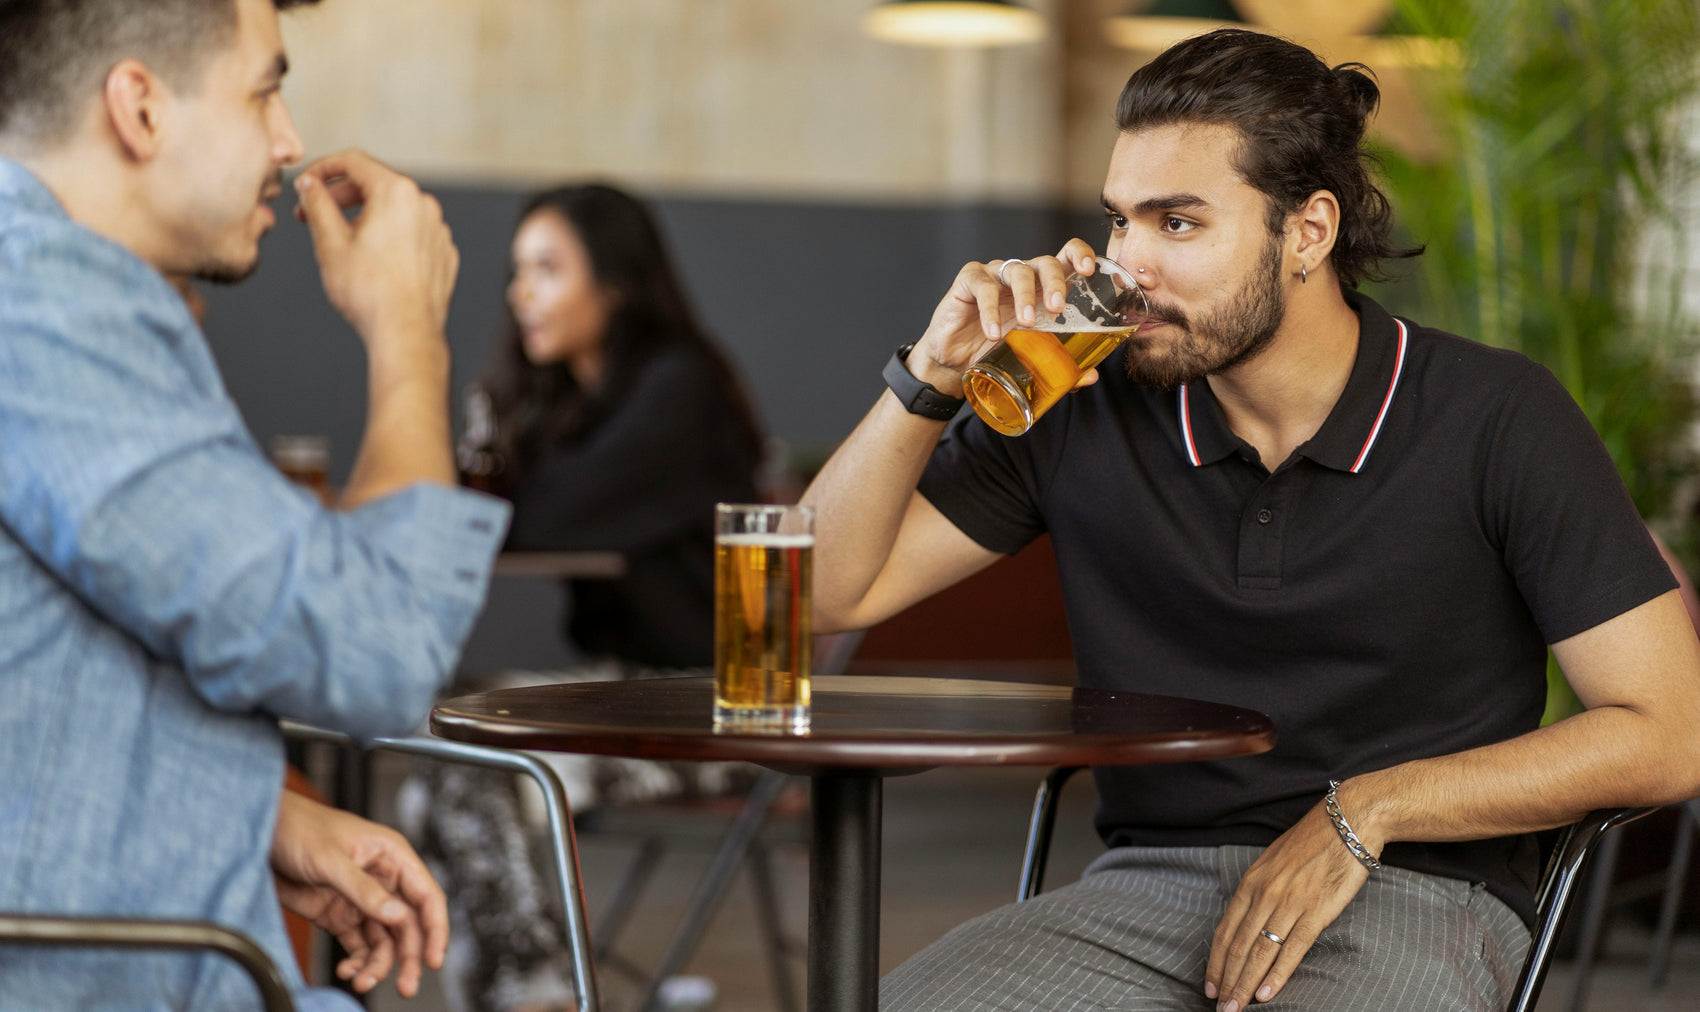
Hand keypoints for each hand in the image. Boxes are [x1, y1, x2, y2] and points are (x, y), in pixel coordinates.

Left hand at [272, 789, 448, 996]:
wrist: (256, 835)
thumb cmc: (297, 828)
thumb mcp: (330, 858)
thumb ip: (363, 889)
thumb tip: (397, 916)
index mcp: (391, 856)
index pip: (426, 896)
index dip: (435, 928)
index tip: (434, 959)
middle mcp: (382, 879)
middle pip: (407, 925)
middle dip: (408, 957)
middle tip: (407, 987)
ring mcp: (360, 899)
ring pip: (383, 940)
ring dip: (378, 964)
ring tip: (362, 981)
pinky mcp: (338, 915)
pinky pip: (357, 945)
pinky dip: (356, 961)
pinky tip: (346, 970)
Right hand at [293, 149, 459, 343]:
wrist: (406, 333)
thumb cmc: (369, 292)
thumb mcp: (330, 243)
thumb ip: (317, 204)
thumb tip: (309, 185)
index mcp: (396, 193)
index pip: (353, 162)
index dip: (322, 168)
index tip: (306, 183)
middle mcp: (424, 205)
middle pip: (375, 184)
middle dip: (340, 196)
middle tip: (312, 213)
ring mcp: (438, 230)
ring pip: (395, 210)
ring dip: (364, 216)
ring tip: (340, 238)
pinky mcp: (443, 253)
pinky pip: (412, 233)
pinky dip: (389, 236)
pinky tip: (371, 258)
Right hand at [911, 237, 1101, 397]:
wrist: (955, 363)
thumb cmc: (996, 351)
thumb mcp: (1031, 358)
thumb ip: (1060, 363)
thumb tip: (1089, 376)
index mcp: (1042, 287)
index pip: (1065, 257)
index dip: (1080, 255)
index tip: (1088, 270)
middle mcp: (1021, 276)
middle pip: (1045, 262)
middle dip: (1055, 282)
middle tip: (1057, 308)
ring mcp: (995, 275)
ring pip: (1018, 270)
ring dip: (1026, 296)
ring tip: (1026, 324)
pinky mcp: (969, 280)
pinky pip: (983, 286)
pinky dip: (990, 310)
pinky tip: (993, 333)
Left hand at [1204, 795, 1374, 1009]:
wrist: (1347, 822)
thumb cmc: (1312, 841)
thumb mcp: (1273, 861)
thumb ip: (1259, 889)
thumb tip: (1247, 917)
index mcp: (1251, 882)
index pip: (1225, 931)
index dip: (1216, 963)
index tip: (1210, 986)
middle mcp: (1264, 894)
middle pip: (1238, 947)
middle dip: (1227, 982)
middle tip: (1220, 1009)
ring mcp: (1289, 904)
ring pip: (1259, 953)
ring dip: (1246, 985)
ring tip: (1237, 1009)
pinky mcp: (1316, 912)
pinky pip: (1292, 950)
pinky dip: (1276, 975)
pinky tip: (1266, 994)